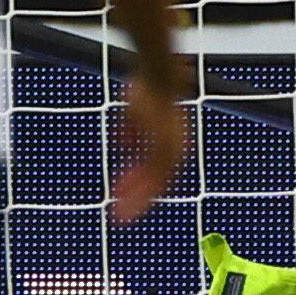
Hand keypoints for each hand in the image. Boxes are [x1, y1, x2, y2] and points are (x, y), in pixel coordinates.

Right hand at [111, 70, 186, 223]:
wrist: (157, 77)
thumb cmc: (146, 89)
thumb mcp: (133, 113)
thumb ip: (130, 131)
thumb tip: (124, 144)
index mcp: (169, 143)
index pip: (156, 172)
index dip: (140, 186)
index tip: (124, 197)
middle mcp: (174, 150)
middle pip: (157, 184)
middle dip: (139, 201)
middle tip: (121, 217)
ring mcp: (171, 150)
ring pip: (154, 185)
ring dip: (137, 200)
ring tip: (120, 214)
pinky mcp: (165, 149)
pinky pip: (152, 177)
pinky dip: (137, 189)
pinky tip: (121, 196)